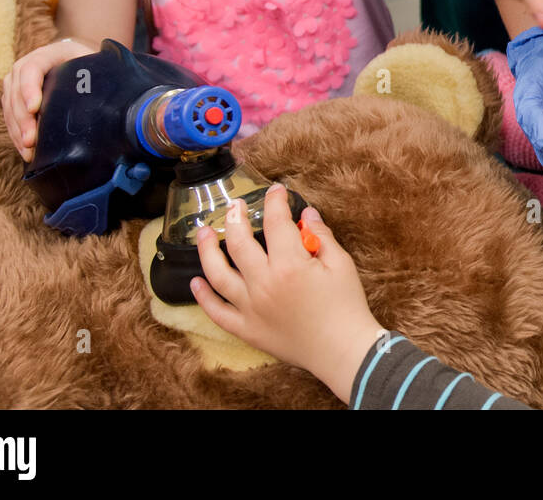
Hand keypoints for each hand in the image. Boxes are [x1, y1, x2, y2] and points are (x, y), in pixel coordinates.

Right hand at [1, 37, 96, 160]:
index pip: (31, 69)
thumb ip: (95, 72)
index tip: (34, 108)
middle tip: (31, 140)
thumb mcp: (89, 60)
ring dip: (18, 131)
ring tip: (28, 150)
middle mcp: (24, 67)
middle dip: (23, 119)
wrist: (71, 57)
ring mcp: (15, 83)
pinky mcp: (12, 98)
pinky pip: (10, 117)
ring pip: (10, 107)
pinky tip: (25, 149)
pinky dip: (16, 134)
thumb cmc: (84, 61)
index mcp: (45, 55)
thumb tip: (110, 96)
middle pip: (16, 93)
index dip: (29, 89)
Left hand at [191, 185, 384, 403]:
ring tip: (204, 233)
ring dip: (207, 251)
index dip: (274, 201)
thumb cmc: (346, 306)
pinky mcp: (247, 329)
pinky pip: (217, 312)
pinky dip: (203, 297)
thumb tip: (305, 214)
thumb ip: (321, 236)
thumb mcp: (341, 264)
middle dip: (235, 218)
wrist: (343, 351)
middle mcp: (264, 284)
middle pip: (239, 243)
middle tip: (234, 206)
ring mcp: (251, 308)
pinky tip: (195, 281)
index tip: (275, 191)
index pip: (276, 222)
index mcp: (290, 264)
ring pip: (218, 275)